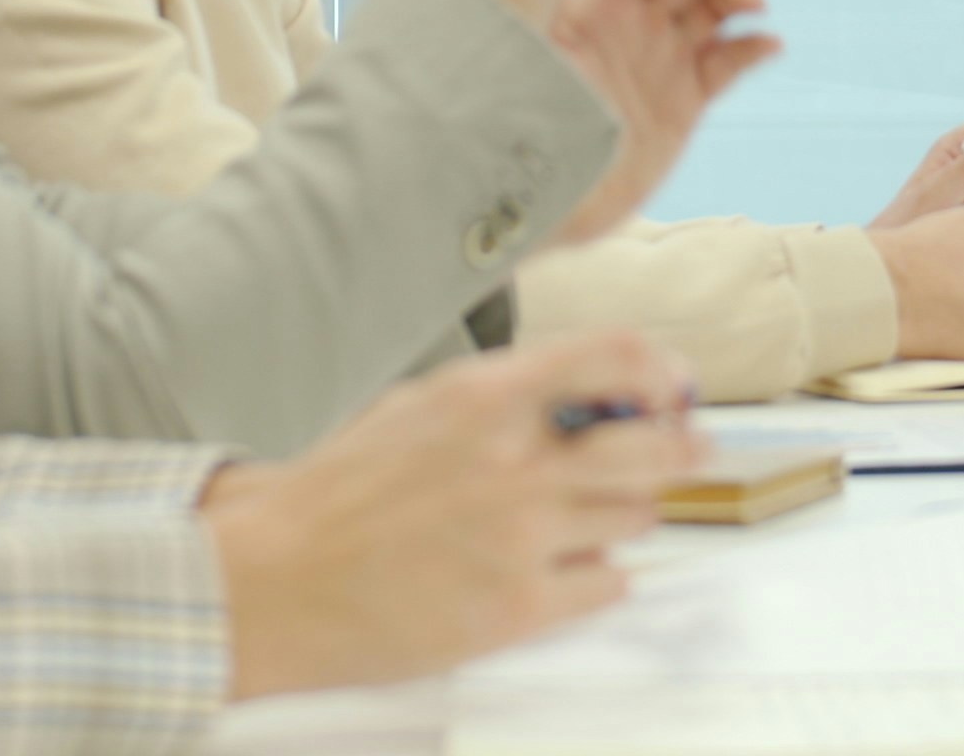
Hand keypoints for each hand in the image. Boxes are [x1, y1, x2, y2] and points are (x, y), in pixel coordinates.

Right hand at [204, 330, 702, 699]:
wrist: (274, 583)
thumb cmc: (336, 496)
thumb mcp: (417, 407)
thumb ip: (501, 396)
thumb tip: (585, 392)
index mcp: (483, 398)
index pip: (614, 355)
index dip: (661, 370)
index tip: (672, 387)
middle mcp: (512, 461)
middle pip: (650, 443)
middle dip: (681, 445)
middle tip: (689, 449)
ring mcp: (520, 536)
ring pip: (635, 514)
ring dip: (626, 514)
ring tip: (591, 518)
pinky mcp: (518, 607)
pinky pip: (608, 583)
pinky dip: (599, 576)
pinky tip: (565, 570)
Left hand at [547, 0, 782, 244]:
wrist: (553, 206)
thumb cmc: (533, 133)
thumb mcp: (538, 68)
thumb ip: (557, 23)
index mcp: (592, 7)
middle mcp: (631, 26)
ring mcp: (661, 60)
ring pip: (710, 9)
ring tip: (750, 2)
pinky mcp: (686, 101)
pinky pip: (727, 64)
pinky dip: (751, 49)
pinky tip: (769, 43)